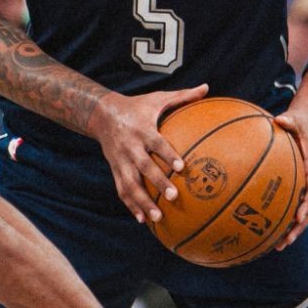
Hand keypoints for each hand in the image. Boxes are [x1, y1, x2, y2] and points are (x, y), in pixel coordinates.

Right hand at [93, 85, 209, 224]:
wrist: (101, 114)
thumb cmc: (136, 106)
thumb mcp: (156, 98)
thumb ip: (182, 96)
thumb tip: (206, 88)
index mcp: (142, 129)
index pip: (156, 143)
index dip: (167, 154)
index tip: (181, 166)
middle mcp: (130, 147)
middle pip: (144, 167)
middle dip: (157, 182)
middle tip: (174, 197)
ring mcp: (121, 161)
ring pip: (130, 184)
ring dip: (142, 202)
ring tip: (158, 217)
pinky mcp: (115, 170)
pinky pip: (122, 190)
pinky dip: (131, 206)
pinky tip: (142, 220)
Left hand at [273, 107, 307, 249]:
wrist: (307, 125)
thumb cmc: (298, 123)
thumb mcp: (295, 119)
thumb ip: (289, 120)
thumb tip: (280, 119)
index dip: (306, 204)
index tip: (297, 216)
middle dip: (299, 227)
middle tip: (286, 241)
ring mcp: (307, 186)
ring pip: (305, 214)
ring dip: (294, 231)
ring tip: (279, 246)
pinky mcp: (300, 188)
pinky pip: (294, 208)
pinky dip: (286, 221)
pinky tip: (270, 233)